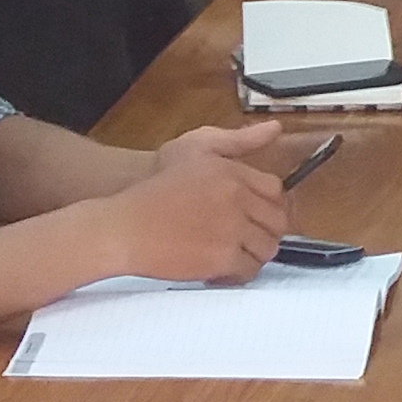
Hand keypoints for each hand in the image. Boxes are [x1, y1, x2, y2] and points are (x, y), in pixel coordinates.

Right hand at [101, 134, 290, 281]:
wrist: (124, 225)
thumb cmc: (155, 185)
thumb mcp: (195, 147)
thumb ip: (238, 140)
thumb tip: (277, 128)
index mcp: (232, 173)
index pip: (275, 190)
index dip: (271, 206)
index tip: (258, 216)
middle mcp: (236, 199)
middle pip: (277, 222)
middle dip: (266, 232)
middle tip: (247, 238)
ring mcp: (231, 230)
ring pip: (267, 248)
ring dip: (254, 253)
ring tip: (234, 253)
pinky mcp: (221, 258)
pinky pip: (249, 269)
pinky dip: (239, 273)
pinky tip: (223, 269)